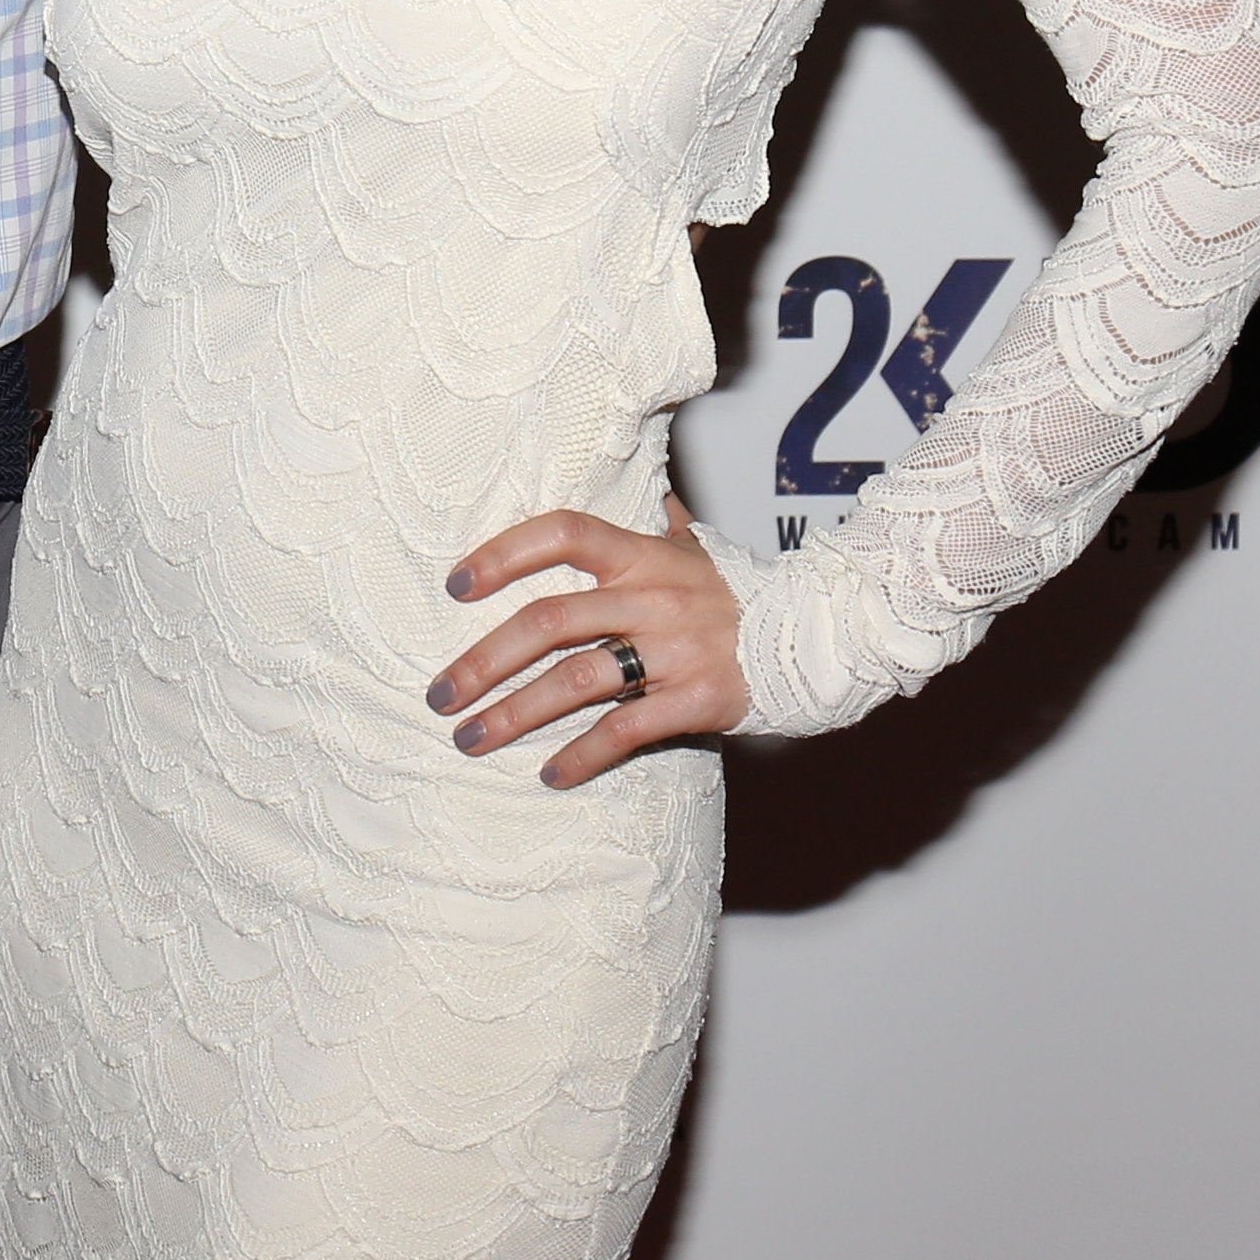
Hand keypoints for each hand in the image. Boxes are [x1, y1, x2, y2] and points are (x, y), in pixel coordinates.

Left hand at [428, 499, 748, 787]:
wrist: (820, 638)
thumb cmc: (739, 594)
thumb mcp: (693, 548)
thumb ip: (655, 521)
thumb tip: (641, 485)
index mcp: (643, 555)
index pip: (563, 533)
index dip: (504, 553)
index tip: (455, 585)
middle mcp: (653, 597)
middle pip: (549, 621)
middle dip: (484, 660)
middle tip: (440, 693)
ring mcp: (675, 650)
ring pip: (575, 680)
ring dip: (514, 714)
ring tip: (470, 738)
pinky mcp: (698, 700)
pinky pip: (626, 730)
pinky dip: (582, 754)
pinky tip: (548, 773)